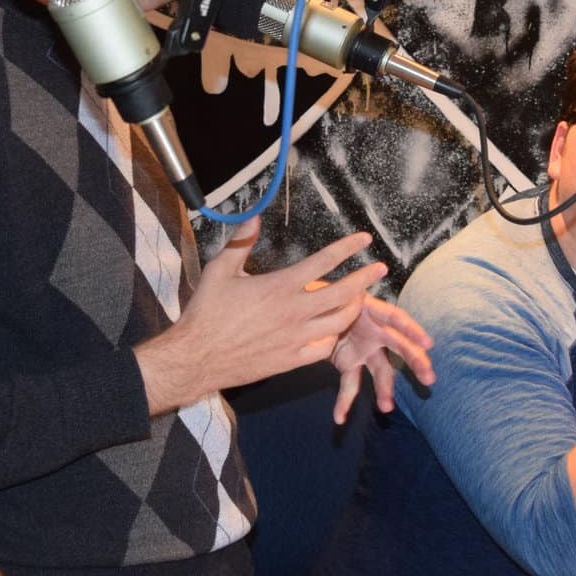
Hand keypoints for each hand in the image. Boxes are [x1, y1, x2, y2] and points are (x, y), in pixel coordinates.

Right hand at [137, 229, 384, 414]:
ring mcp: (295, 339)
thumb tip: (255, 216)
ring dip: (354, 308)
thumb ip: (241, 242)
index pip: (323, 262)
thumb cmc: (206, 312)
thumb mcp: (220, 270)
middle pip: (342, 294)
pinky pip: (324, 349)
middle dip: (365, 279)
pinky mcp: (290, 360)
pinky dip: (333, 338)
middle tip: (379, 270)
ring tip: (360, 299)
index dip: (348, 248)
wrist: (196, 357)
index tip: (364, 240)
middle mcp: (293, 312)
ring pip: (339, 323)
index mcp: (279, 286)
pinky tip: (334, 330)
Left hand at [326, 293, 434, 422]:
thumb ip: (343, 298)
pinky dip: (344, 401)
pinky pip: (351, 384)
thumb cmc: (324, 295)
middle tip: (429, 379)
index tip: (428, 343)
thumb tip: (353, 295)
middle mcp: (375, 332)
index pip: (396, 319)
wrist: (308, 307)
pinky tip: (340, 418)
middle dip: (416, 361)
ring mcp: (365, 350)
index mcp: (372, 311)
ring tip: (386, 408)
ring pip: (382, 371)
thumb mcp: (333, 294)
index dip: (412, 329)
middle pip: (400, 347)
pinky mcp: (350, 364)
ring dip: (385, 390)